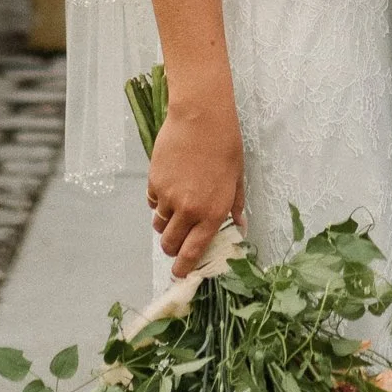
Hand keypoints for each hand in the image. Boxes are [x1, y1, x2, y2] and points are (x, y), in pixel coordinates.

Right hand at [148, 94, 243, 268]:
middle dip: (171, 248)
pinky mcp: (154, 182)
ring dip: (165, 223)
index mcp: (212, 213)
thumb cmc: (225, 146)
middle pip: (170, 243)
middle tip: (176, 242)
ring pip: (159, 224)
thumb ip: (234, 206)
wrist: (201, 118)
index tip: (179, 274)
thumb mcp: (237, 178)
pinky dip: (157, 202)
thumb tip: (239, 226)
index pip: (193, 251)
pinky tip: (168, 187)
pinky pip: (152, 202)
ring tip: (175, 208)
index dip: (184, 267)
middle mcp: (188, 210)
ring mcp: (168, 197)